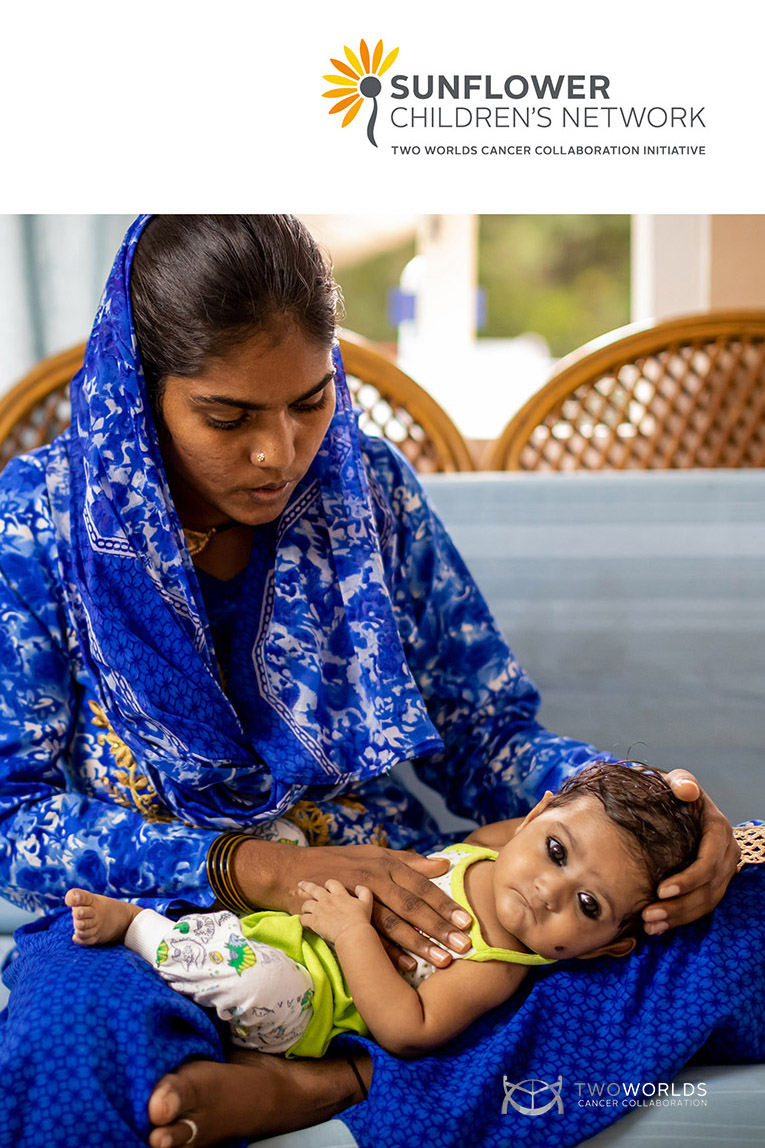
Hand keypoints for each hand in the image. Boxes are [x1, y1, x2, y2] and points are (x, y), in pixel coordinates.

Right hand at [232, 840, 473, 970]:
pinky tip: (406, 967)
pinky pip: (366, 938)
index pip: (420, 886)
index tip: (467, 920)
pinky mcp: (339, 917)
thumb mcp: (373, 855)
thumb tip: (442, 866)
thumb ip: (408, 862)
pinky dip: (387, 953)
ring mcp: (355, 899)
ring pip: (391, 923)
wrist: (290, 871)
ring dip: (418, 944)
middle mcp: (372, 879)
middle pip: (410, 906)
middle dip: (438, 927)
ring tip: (442, 961)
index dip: (443, 903)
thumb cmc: (337, 862)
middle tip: (464, 945)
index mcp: (383, 865)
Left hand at [298, 879, 373, 945]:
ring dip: (305, 907)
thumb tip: (358, 886)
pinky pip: (303, 919)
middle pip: (313, 889)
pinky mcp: (314, 921)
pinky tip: (305, 923)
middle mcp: (327, 899)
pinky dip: (303, 920)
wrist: (352, 933)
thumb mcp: (366, 902)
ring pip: (306, 904)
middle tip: (300, 884)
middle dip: (306, 886)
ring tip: (305, 910)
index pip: (331, 883)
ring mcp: (319, 909)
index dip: (327, 885)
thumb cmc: (360, 919)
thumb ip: (364, 891)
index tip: (326, 887)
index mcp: (339, 894)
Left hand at [642, 769, 739, 933]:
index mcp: (718, 830)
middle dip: (679, 906)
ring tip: (650, 925)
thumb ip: (681, 782)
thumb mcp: (676, 782)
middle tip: (648, 916)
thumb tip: (687, 790)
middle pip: (708, 889)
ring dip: (679, 917)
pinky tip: (659, 926)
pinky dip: (681, 918)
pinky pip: (702, 905)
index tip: (660, 890)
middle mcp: (726, 852)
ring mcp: (722, 870)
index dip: (688, 879)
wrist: (675, 804)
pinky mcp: (713, 882)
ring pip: (706, 902)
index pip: (708, 862)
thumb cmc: (673, 792)